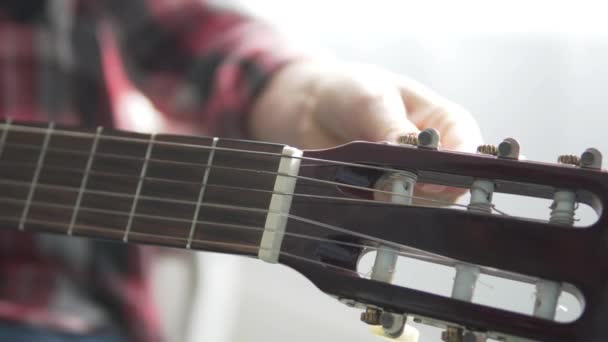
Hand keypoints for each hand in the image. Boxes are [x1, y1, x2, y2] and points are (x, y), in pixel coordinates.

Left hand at [250, 60, 482, 201]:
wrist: (309, 106)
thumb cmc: (349, 90)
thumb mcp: (373, 100)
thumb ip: (394, 130)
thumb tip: (410, 164)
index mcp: (445, 124)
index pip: (467, 151)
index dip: (457, 169)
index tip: (435, 181)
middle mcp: (434, 157)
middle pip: (447, 188)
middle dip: (422, 191)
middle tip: (391, 186)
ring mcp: (408, 180)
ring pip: (419, 207)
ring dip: (395, 202)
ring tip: (368, 187)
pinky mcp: (383, 198)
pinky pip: (389, 215)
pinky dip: (375, 211)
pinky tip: (357, 198)